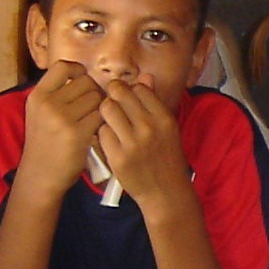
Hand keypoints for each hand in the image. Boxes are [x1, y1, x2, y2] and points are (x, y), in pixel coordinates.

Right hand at [19, 61, 104, 198]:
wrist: (40, 175)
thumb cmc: (45, 143)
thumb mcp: (39, 113)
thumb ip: (56, 94)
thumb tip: (85, 75)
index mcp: (38, 95)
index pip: (63, 66)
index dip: (78, 71)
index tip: (83, 81)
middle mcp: (48, 104)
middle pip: (86, 82)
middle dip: (94, 92)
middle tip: (92, 107)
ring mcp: (62, 118)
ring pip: (97, 98)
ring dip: (101, 107)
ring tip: (93, 120)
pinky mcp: (77, 134)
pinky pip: (102, 116)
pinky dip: (103, 122)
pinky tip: (97, 131)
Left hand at [96, 81, 190, 203]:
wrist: (165, 192)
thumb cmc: (166, 157)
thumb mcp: (167, 128)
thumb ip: (155, 101)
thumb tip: (145, 77)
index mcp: (164, 118)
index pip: (139, 88)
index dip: (129, 89)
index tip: (126, 96)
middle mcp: (149, 128)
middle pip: (119, 93)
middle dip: (113, 95)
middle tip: (113, 103)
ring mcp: (133, 143)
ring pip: (106, 109)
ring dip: (105, 112)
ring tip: (111, 120)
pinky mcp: (118, 157)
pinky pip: (101, 132)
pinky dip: (103, 133)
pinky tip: (110, 139)